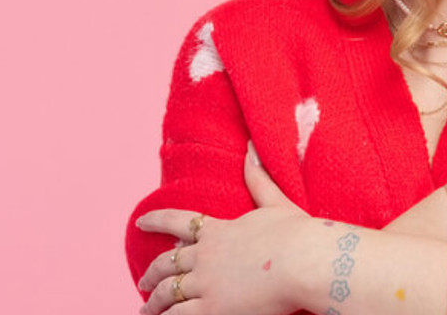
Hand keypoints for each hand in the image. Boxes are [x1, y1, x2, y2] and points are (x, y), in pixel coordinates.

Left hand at [133, 146, 313, 314]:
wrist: (305, 262)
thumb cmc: (297, 234)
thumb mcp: (277, 202)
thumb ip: (259, 178)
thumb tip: (251, 147)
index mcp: (218, 230)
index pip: (178, 222)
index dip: (156, 220)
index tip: (140, 221)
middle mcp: (205, 256)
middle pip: (167, 263)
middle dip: (152, 273)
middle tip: (143, 280)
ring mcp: (206, 283)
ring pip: (168, 293)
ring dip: (154, 302)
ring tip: (146, 309)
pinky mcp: (213, 308)